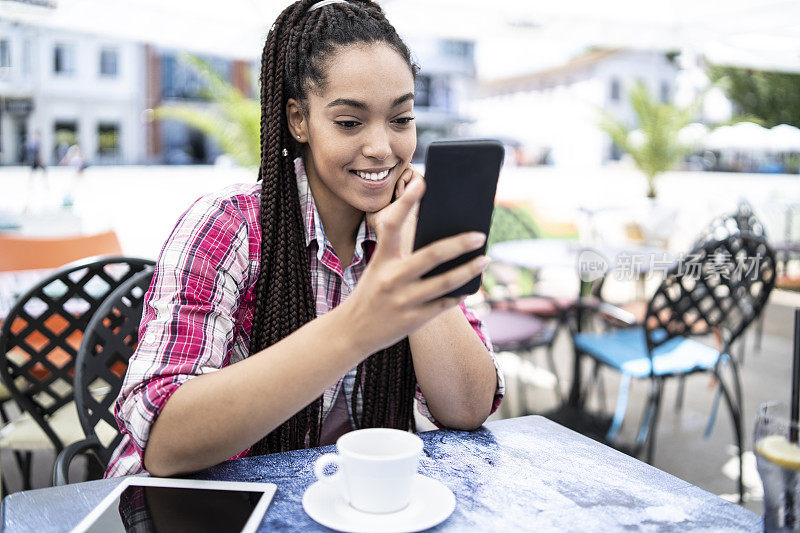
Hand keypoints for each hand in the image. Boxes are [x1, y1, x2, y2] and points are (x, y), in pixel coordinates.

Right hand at [341, 174, 488, 356]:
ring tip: (485, 259)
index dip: (406, 202)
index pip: (393, 224)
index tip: (423, 182)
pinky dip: (459, 294)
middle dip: (461, 243)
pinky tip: (470, 286)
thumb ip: (403, 255)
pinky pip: (444, 304)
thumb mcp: (379, 269)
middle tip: (481, 234)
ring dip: (469, 269)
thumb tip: (443, 242)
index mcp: (381, 259)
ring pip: (446, 282)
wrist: (351, 332)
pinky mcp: (413, 320)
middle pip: (433, 254)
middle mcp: (392, 278)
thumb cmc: (371, 292)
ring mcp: (404, 300)